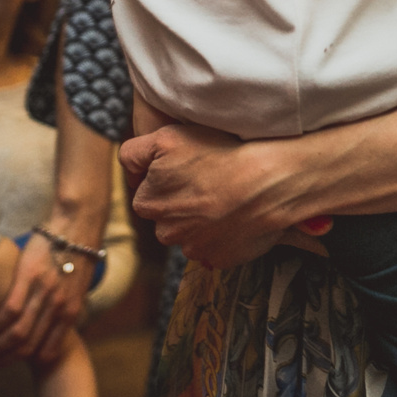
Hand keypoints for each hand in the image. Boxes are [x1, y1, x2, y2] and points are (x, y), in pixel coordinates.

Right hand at [0, 231, 89, 363]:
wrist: (78, 226)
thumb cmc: (76, 256)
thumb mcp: (77, 289)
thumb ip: (65, 307)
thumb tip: (52, 322)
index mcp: (71, 313)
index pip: (47, 351)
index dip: (27, 361)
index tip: (11, 362)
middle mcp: (59, 308)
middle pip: (28, 347)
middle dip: (6, 360)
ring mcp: (45, 294)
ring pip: (17, 333)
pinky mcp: (30, 277)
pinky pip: (11, 309)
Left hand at [122, 120, 304, 267]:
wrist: (267, 182)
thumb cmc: (220, 155)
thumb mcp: (166, 138)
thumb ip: (134, 153)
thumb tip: (129, 170)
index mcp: (148, 203)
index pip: (147, 194)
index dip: (167, 180)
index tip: (190, 169)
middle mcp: (167, 231)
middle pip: (169, 217)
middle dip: (183, 203)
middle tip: (209, 182)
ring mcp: (194, 248)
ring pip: (192, 233)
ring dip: (203, 221)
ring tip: (227, 198)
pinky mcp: (220, 259)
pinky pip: (216, 247)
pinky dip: (224, 235)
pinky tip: (238, 215)